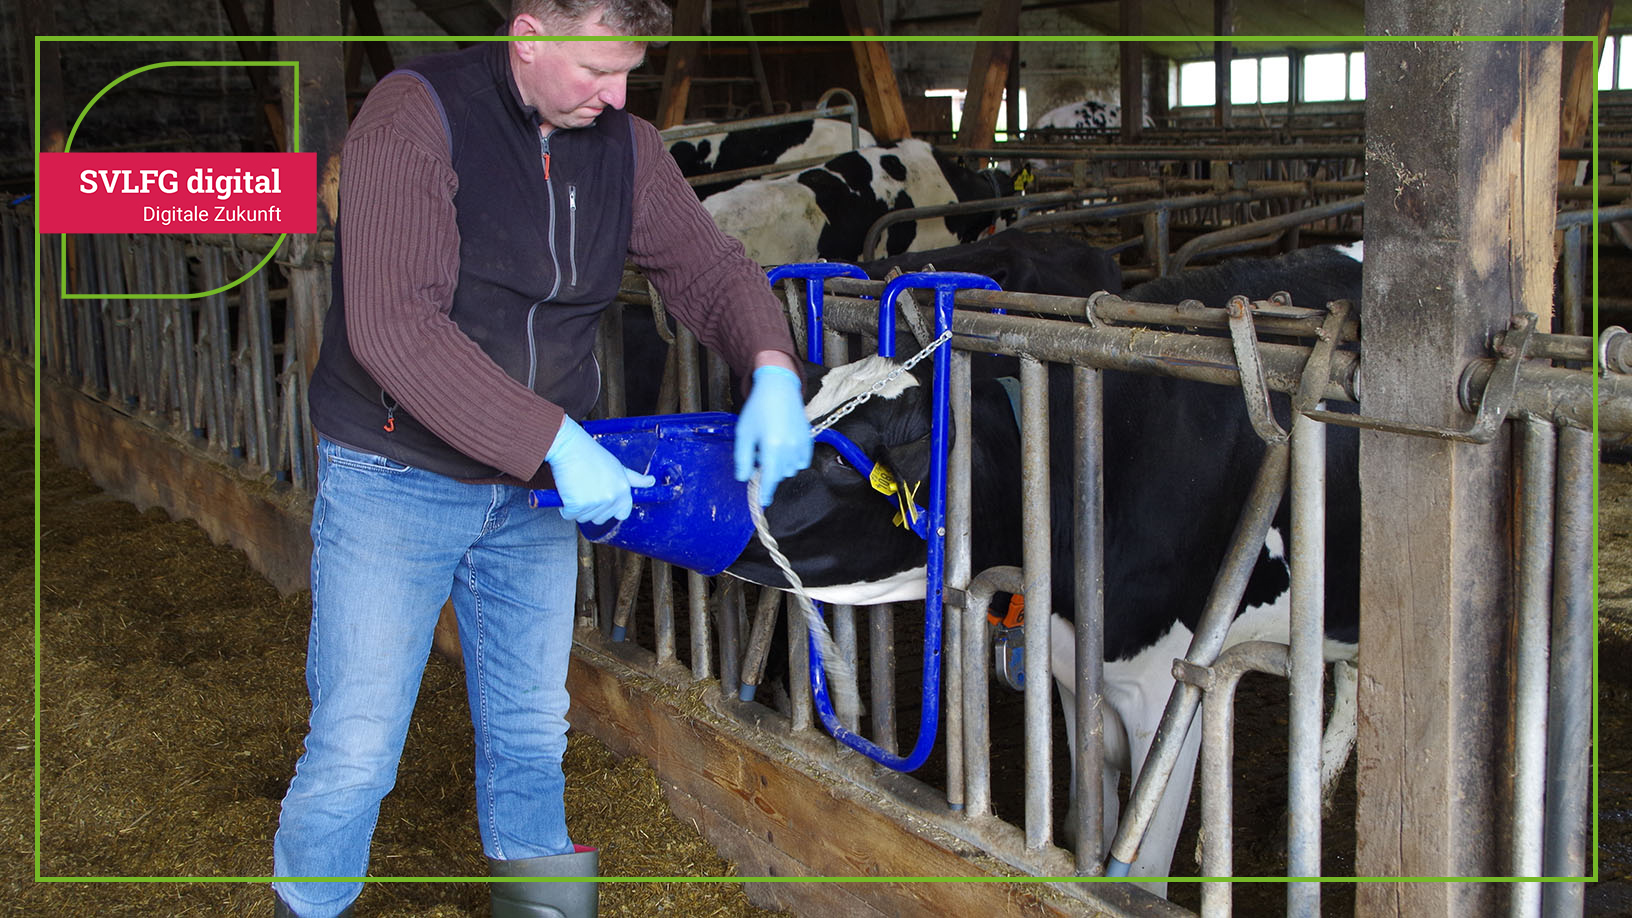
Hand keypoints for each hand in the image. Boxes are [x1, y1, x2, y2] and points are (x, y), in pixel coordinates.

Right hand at [544, 417, 654, 524]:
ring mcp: (595, 502)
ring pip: (584, 518)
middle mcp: (612, 498)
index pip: (623, 514)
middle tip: (586, 488)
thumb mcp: (618, 466)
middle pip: (601, 519)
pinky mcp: (577, 505)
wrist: (570, 448)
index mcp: (623, 490)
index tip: (603, 499)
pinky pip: (569, 515)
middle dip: (592, 509)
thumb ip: (634, 479)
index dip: (612, 509)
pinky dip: (565, 507)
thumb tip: (652, 482)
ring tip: (577, 486)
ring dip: (578, 507)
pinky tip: (568, 490)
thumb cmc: (592, 455)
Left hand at [734, 365, 812, 505]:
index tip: (762, 501)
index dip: (765, 492)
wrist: (779, 388)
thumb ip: (743, 458)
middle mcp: (790, 448)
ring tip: (771, 449)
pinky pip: (802, 461)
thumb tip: (743, 478)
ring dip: (781, 467)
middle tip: (759, 457)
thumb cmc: (758, 409)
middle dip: (769, 473)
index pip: (769, 478)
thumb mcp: (744, 433)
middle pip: (780, 475)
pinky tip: (784, 448)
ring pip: (791, 469)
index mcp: (772, 447)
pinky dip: (793, 461)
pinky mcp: (808, 439)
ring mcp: (801, 444)